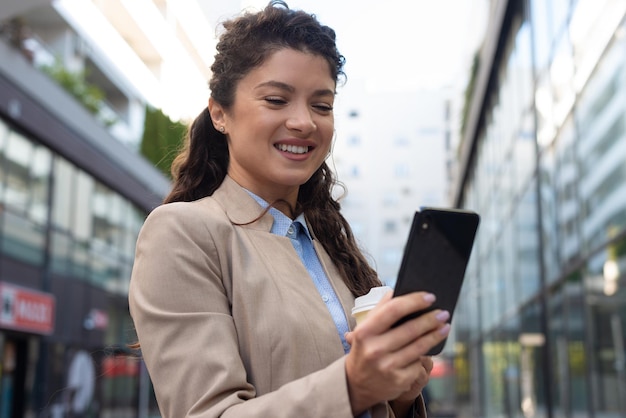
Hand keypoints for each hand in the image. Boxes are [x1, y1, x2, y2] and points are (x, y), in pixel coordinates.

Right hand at [344, 291, 449, 414]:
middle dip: (431, 319)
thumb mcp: (364, 329)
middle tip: (444, 313)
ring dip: (436, 335)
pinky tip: (427, 350)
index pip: (393, 310)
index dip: (414, 301)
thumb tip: (397, 291)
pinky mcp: (399, 381)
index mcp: (365, 332)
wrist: (356, 385)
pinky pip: (419, 363)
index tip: (430, 297)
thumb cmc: (364, 350)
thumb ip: (380, 310)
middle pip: (411, 329)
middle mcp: (375, 349)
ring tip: (445, 326)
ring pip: (419, 347)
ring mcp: (387, 367)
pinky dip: (424, 356)